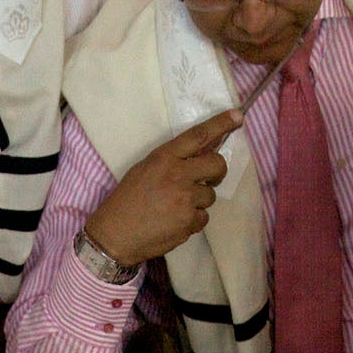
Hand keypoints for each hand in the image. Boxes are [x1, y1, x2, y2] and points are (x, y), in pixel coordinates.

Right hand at [83, 109, 242, 267]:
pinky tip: (173, 222)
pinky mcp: (188, 222)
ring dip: (197, 201)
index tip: (237, 117)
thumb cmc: (126, 200)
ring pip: (209, 195)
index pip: (198, 136)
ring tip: (174, 208)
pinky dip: (192, 221)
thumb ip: (171, 161)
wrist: (114, 235)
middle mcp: (177, 175)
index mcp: (164, 158)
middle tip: (208, 178)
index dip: (220, 124)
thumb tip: (200, 154)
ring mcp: (185, 200)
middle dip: (217, 171)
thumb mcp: (144, 170)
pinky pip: (203, 217)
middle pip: (217, 164)